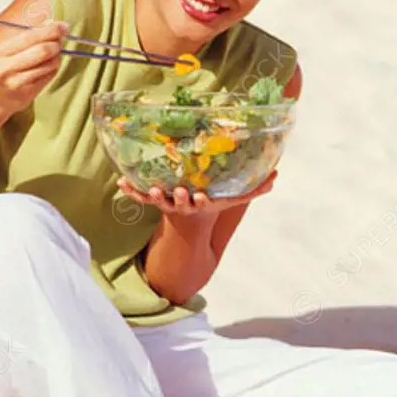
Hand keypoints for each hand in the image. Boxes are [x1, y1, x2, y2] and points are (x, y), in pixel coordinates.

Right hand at [0, 18, 67, 115]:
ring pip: (49, 64)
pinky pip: (49, 75)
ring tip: (52, 55)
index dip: (50, 30)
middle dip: (56, 44)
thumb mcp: (3, 51)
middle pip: (42, 51)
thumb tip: (52, 27)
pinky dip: (53, 68)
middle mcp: (6, 67)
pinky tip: (47, 66)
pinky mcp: (27, 93)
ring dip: (56, 57)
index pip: (30, 37)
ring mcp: (17, 82)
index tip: (63, 26)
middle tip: (60, 41)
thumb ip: (24, 39)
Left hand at [116, 171, 278, 216]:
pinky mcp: (153, 200)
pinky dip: (130, 190)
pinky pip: (139, 196)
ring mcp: (166, 203)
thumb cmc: (213, 202)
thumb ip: (254, 189)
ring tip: (149, 188)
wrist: (189, 220)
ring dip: (152, 195)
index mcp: (201, 203)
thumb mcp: (233, 198)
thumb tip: (276, 176)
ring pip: (157, 200)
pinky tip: (121, 182)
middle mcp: (183, 205)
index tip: (201, 196)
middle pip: (179, 203)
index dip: (201, 200)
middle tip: (178, 191)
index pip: (202, 202)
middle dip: (178, 198)